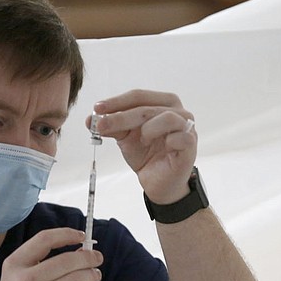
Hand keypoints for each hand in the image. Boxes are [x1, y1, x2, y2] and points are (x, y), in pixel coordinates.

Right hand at [0, 228, 102, 280]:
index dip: (67, 234)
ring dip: (91, 274)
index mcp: (14, 266)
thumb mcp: (16, 280)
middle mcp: (25, 280)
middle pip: (67, 259)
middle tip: (97, 257)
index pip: (45, 239)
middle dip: (88, 257)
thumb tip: (80, 248)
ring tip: (94, 275)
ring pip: (77, 278)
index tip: (82, 236)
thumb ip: (41, 263)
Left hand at [91, 90, 196, 204]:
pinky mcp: (190, 144)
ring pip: (166, 117)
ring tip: (141, 139)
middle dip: (121, 116)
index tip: (97, 108)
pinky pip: (180, 137)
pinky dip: (167, 140)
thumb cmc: (146, 155)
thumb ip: (111, 126)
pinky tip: (158, 146)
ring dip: (147, 128)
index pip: (138, 96)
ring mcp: (186, 127)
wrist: (158, 183)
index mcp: (162, 104)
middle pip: (147, 107)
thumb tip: (90, 119)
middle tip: (101, 125)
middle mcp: (177, 111)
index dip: (117, 101)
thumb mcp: (125, 138)